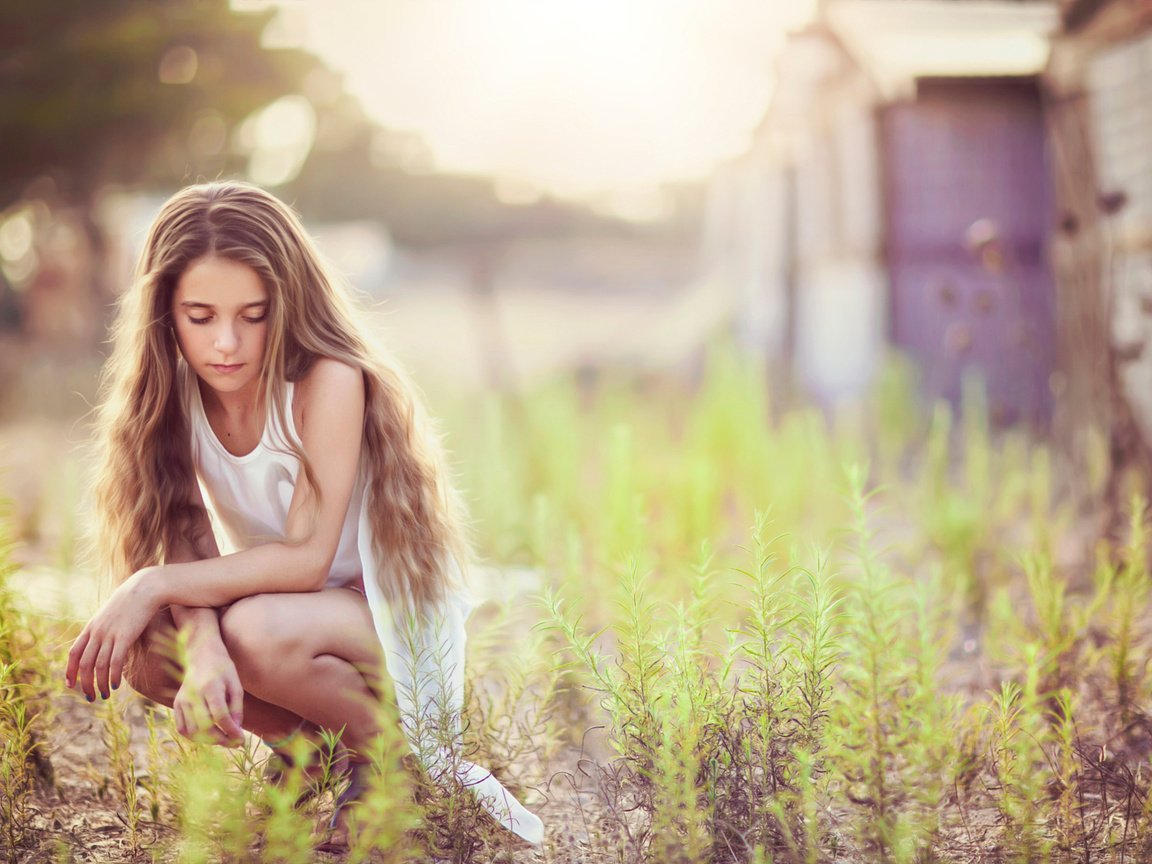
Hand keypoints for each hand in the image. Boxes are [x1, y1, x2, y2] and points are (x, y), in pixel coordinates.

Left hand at [65, 567, 163, 700]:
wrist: (146, 587)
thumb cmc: (133, 600)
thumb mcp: (112, 613)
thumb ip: (105, 627)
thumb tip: (104, 640)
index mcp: (91, 627)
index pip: (74, 653)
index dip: (70, 671)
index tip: (71, 685)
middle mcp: (97, 632)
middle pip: (84, 664)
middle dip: (85, 684)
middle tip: (90, 697)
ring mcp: (110, 634)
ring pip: (99, 666)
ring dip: (100, 684)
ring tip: (104, 696)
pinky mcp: (125, 636)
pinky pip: (115, 662)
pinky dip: (113, 676)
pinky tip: (115, 685)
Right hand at [173, 646, 245, 746]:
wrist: (202, 655)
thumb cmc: (223, 670)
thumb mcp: (236, 685)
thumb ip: (237, 708)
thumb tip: (237, 731)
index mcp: (211, 687)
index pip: (220, 716)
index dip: (231, 731)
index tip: (241, 740)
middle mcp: (193, 695)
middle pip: (205, 727)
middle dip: (221, 739)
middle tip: (234, 743)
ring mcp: (182, 700)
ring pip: (193, 731)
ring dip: (209, 740)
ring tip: (223, 738)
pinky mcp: (176, 704)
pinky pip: (182, 728)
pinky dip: (194, 737)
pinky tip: (207, 735)